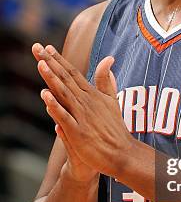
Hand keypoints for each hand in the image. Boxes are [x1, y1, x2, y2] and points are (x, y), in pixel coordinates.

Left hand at [32, 43, 133, 176]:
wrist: (121, 153)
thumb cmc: (115, 129)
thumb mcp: (112, 100)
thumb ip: (107, 80)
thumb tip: (108, 58)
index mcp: (92, 95)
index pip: (73, 73)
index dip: (59, 60)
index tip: (47, 47)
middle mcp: (86, 102)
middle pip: (65, 79)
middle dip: (50, 62)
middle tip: (37, 48)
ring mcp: (82, 116)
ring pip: (64, 94)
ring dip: (52, 78)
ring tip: (41, 64)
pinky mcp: (79, 132)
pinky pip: (64, 117)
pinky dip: (55, 106)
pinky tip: (45, 96)